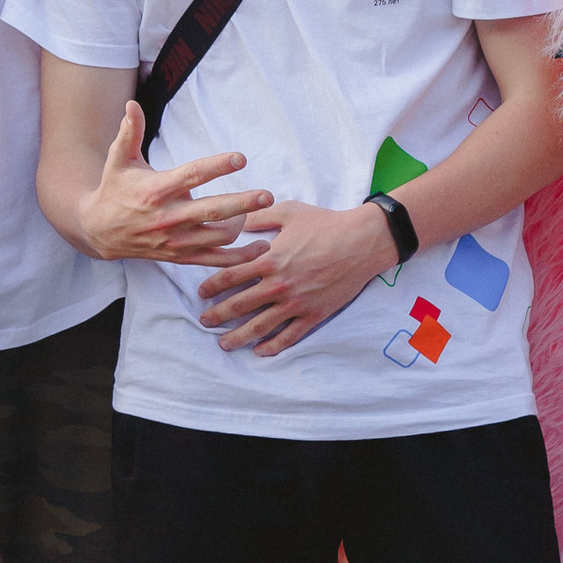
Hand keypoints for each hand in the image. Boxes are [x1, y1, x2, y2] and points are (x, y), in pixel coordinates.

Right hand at [75, 102, 270, 263]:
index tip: (241, 158)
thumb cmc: (114, 188)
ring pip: (217, 236)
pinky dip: (240, 258)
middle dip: (242, 203)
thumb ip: (130, 132)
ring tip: (254, 209)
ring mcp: (175, 240)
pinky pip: (215, 260)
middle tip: (267, 195)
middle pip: (212, 210)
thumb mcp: (118, 159)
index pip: (192, 175)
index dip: (217, 166)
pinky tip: (261, 248)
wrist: (98, 230)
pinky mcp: (179, 256)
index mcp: (156, 189)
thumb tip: (132, 103)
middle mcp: (168, 217)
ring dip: (242, 225)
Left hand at [196, 200, 390, 355]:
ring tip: (224, 343)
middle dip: (218, 315)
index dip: (212, 286)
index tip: (202, 293)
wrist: (361, 242)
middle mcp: (279, 285)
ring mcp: (296, 303)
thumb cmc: (326, 223)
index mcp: (270, 260)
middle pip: (239, 305)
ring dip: (238, 336)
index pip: (230, 277)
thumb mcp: (289, 212)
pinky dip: (273, 346)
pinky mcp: (314, 315)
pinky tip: (260, 351)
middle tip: (205, 321)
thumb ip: (260, 218)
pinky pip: (289, 336)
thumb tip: (238, 220)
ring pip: (260, 326)